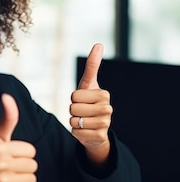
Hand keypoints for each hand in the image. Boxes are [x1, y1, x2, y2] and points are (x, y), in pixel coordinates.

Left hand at [69, 43, 111, 163]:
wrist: (95, 129)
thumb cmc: (89, 103)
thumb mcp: (88, 84)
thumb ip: (92, 65)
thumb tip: (99, 44)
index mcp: (104, 94)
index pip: (74, 95)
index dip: (74, 98)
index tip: (83, 100)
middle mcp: (107, 108)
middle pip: (73, 108)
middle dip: (73, 111)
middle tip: (82, 112)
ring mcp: (105, 124)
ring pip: (74, 121)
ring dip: (74, 122)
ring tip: (84, 121)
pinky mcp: (100, 137)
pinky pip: (77, 133)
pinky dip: (76, 132)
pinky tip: (85, 131)